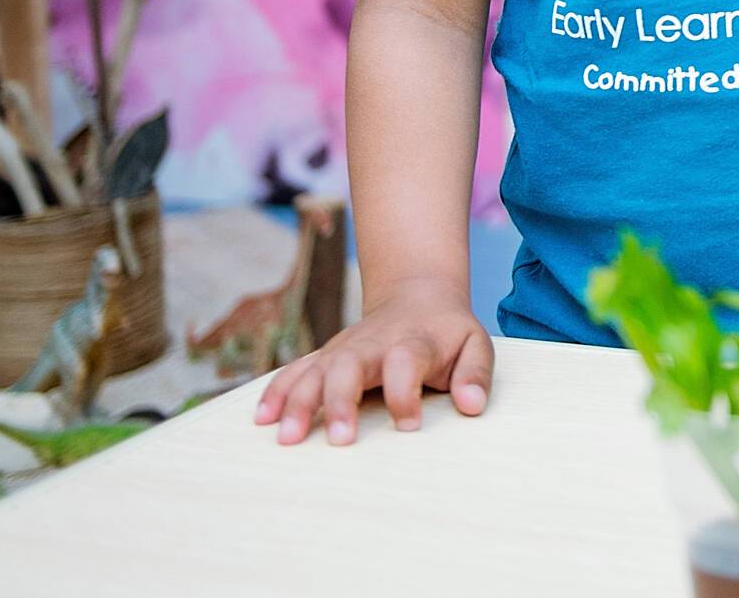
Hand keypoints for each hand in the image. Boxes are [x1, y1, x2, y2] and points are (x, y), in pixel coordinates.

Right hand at [256, 279, 491, 445]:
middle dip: (341, 401)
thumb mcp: (475, 345)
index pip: (405, 362)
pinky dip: (277, 392)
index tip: (409, 425)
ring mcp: (343, 350)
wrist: (417, 297)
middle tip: (340, 441)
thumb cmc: (447, 333)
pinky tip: (262, 419)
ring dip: (299, 403)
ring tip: (288, 438)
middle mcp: (372, 345)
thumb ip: (476, 374)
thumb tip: (472, 405)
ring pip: (315, 372)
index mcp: (412, 343)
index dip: (406, 393)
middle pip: (349, 366)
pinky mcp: (325, 357)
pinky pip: (294, 372)